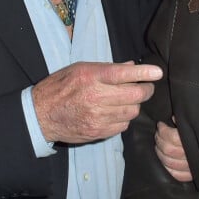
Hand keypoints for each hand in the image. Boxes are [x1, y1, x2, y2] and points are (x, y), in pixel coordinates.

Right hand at [32, 60, 162, 143]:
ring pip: (132, 111)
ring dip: (134, 105)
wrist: (41, 115)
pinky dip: (124, 119)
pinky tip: (115, 113)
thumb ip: (106, 68)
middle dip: (146, 90)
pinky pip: (123, 126)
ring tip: (127, 100)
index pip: (123, 74)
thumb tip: (131, 66)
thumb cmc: (60, 87)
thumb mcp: (80, 69)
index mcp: (91, 77)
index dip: (144, 73)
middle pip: (135, 95)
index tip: (158, 72)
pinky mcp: (98, 132)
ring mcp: (97, 117)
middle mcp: (96, 97)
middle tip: (146, 87)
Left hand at [155, 119, 192, 181]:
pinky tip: (164, 159)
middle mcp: (193, 156)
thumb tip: (175, 119)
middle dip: (160, 140)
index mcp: (195, 141)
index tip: (161, 124)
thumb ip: (186, 120)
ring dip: (160, 152)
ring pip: (169, 162)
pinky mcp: (192, 176)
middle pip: (168, 150)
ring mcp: (192, 168)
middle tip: (158, 133)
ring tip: (159, 144)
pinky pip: (176, 175)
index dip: (163, 131)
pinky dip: (167, 168)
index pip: (173, 138)